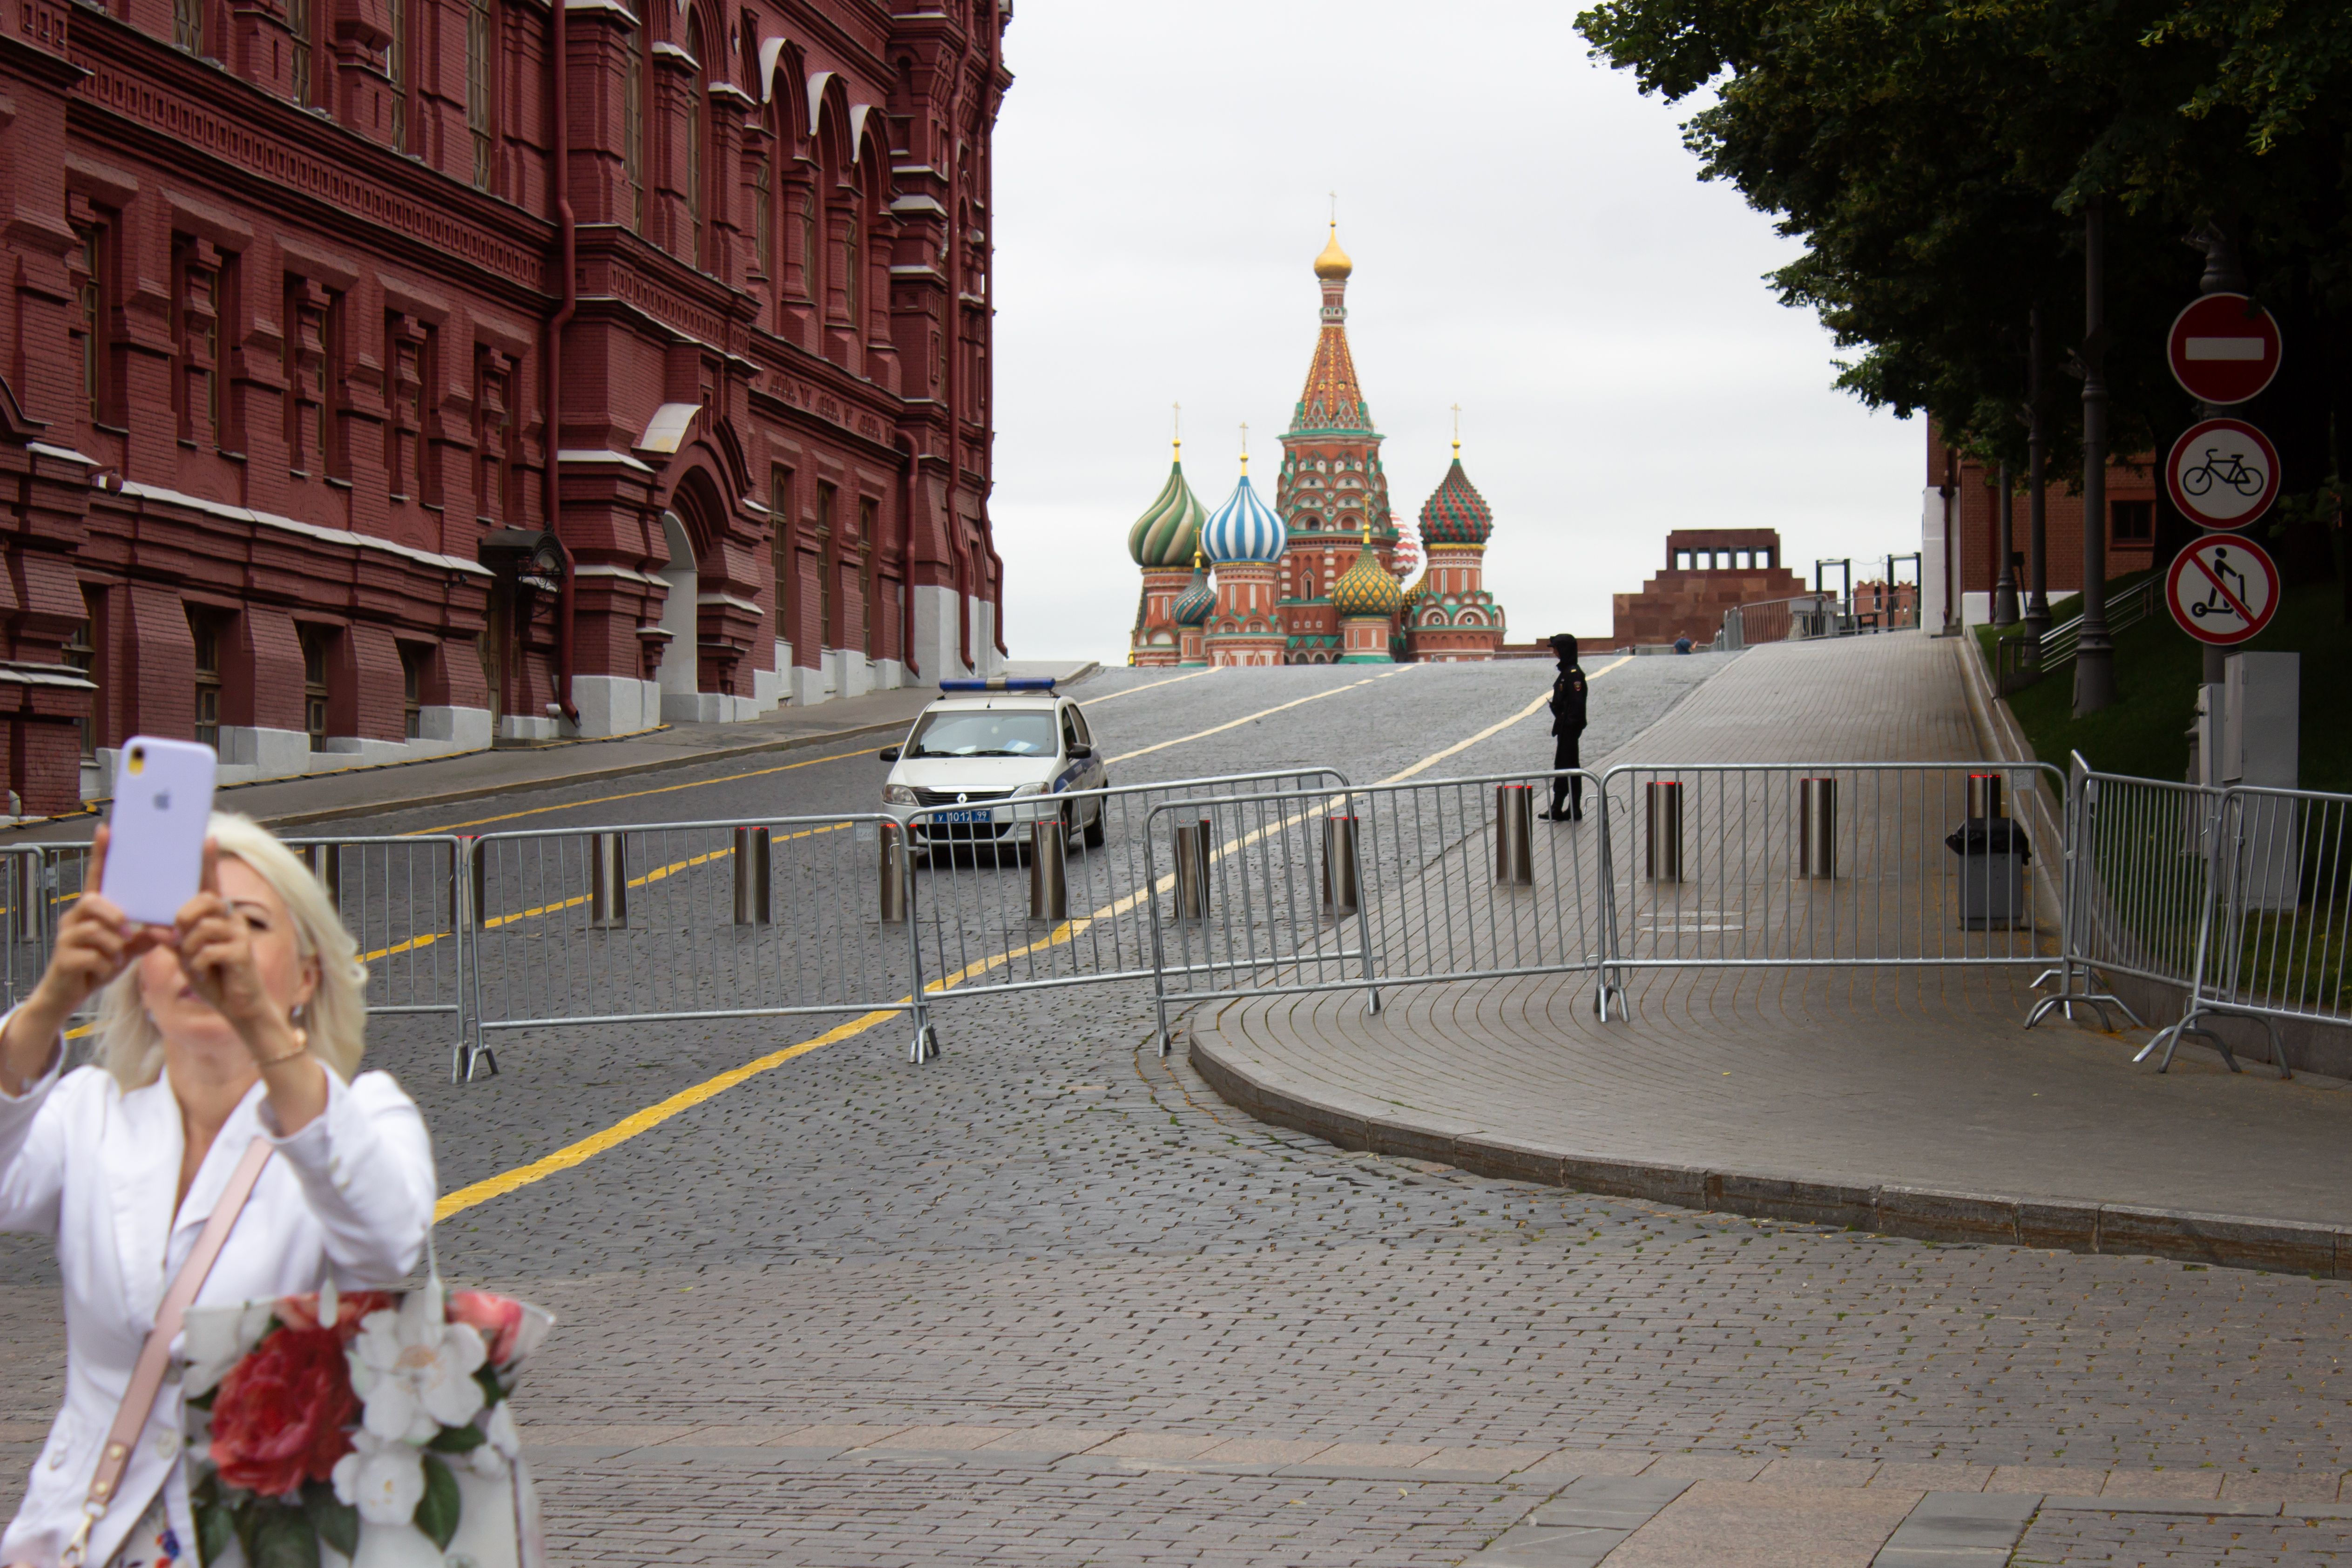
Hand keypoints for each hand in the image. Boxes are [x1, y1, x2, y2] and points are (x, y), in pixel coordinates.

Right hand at [1, 828, 160, 1088]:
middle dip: (114, 916)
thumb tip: (166, 928)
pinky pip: (93, 956)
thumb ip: (143, 937)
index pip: (96, 878)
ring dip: (113, 948)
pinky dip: (106, 966)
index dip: (101, 855)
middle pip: (94, 902)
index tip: (107, 829)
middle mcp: (75, 918)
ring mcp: (67, 937)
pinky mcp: (64, 958)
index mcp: (92, 912)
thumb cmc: (95, 967)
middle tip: (127, 932)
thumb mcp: (125, 951)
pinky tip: (102, 972)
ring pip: (97, 932)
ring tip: (114, 958)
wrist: (67, 996)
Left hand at [173, 838, 298, 1061]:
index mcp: (216, 917)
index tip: (206, 839)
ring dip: (189, 949)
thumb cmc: (214, 978)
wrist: (238, 1007)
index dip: (208, 863)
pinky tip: (206, 973)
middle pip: (202, 901)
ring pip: (201, 927)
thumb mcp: (186, 957)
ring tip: (197, 964)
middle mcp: (230, 919)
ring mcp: (238, 934)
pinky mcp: (241, 951)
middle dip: (184, 918)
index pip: (210, 885)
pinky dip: (197, 965)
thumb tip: (158, 927)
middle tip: (181, 939)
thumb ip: (173, 939)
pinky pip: (206, 950)